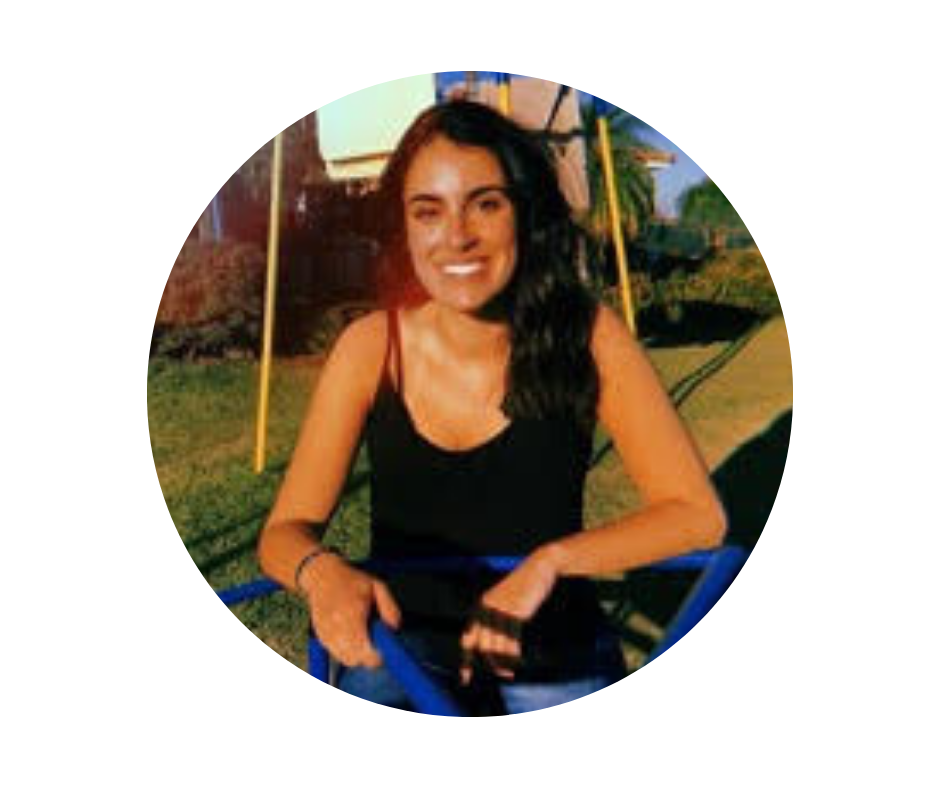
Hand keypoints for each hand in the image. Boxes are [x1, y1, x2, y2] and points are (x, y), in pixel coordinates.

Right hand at [300, 554, 401, 668]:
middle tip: (375, 643)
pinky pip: (336, 653)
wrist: (322, 576)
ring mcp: (326, 633)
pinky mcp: (321, 636)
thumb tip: (394, 628)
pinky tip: (350, 636)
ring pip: (345, 659)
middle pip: (354, 659)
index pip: (364, 650)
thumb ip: (390, 607)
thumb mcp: (377, 586)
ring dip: (357, 655)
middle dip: (368, 657)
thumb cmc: (351, 580)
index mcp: (352, 614)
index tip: (383, 650)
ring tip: (362, 637)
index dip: (376, 656)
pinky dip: (345, 650)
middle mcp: (336, 627)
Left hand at [460, 550, 558, 683]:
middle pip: (482, 647)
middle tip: (503, 674)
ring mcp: (500, 609)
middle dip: (491, 664)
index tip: (465, 680)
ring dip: (503, 663)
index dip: (465, 662)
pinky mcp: (515, 611)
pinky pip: (511, 640)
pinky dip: (514, 654)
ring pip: (497, 646)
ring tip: (510, 672)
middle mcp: (486, 608)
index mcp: (479, 606)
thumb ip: (494, 620)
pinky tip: (518, 660)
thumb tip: (490, 648)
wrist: (538, 568)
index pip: (467, 639)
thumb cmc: (522, 587)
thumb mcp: (503, 602)